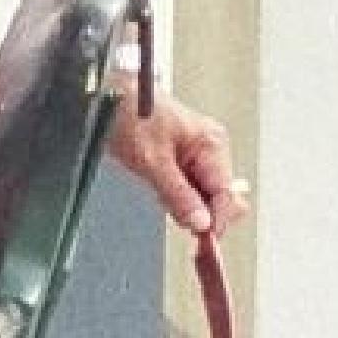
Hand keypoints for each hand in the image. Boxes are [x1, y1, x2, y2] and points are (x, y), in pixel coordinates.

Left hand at [107, 87, 245, 240]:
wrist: (110, 95)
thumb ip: (179, 195)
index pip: (226, 195)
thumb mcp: (152, 161)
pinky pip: (191, 189)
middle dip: (199, 212)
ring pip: (204, 197)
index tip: (200, 241)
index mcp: (211, 145)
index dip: (215, 220)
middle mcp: (212, 149)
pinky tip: (160, 187)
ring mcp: (200, 154)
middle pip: (220, 198)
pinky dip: (176, 197)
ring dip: (184, 204)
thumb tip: (201, 223)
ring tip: (158, 189)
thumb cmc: (131, 114)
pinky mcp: (186, 160)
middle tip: (172, 209)